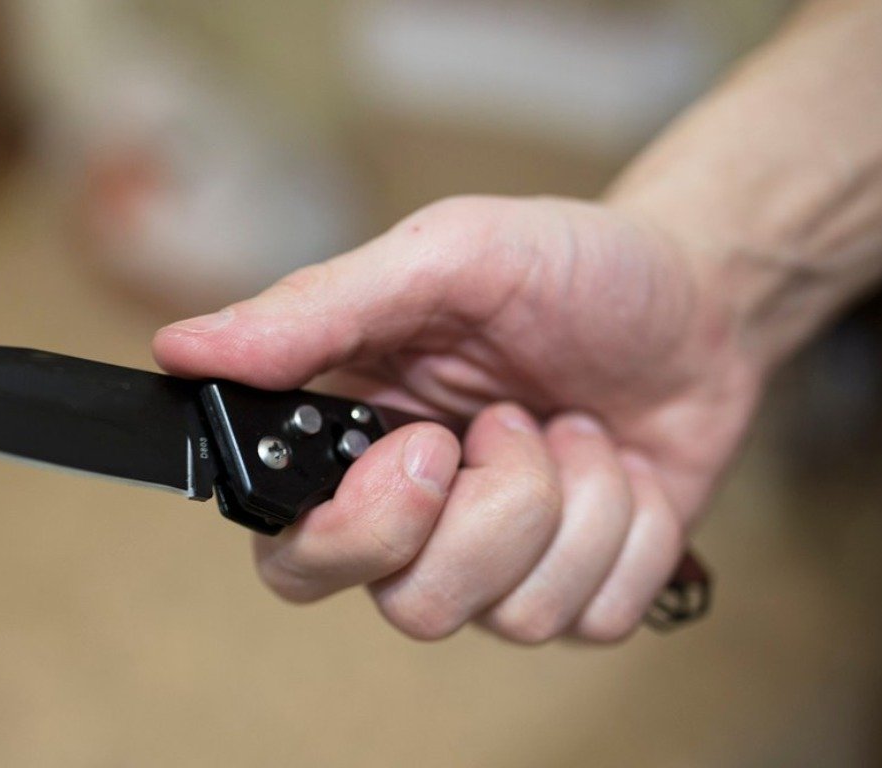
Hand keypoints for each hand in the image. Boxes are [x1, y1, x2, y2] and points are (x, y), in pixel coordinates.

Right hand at [153, 196, 763, 642]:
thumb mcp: (442, 257)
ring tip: (572, 425)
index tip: (423, 450)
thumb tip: (182, 347)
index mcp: (353, 445)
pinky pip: (593, 614)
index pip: (292, 553)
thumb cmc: (565, 267)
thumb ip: (314, 309)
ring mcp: (502, 563)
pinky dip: (628, 529)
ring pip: (509, 615)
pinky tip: (621, 467)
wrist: (699, 294)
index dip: (352, 530)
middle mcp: (417, 521)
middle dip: (482, 519)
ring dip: (570, 501)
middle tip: (506, 423)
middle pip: (404, 605)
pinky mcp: (582, 589)